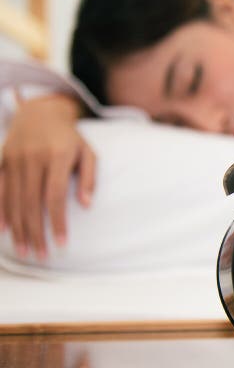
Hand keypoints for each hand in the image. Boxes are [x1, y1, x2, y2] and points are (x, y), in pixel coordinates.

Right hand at [0, 93, 92, 258]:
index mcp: (57, 156)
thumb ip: (90, 178)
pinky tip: (3, 230)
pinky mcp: (2, 160)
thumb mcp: (88, 153)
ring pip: (13, 199)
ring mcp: (14, 158)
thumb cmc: (70, 138)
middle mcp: (33, 158)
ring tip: (24, 250)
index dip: (57, 222)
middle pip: (32, 202)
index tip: (62, 243)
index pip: (55, 196)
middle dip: (35, 232)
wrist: (41, 112)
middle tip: (40, 255)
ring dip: (18, 227)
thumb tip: (87, 205)